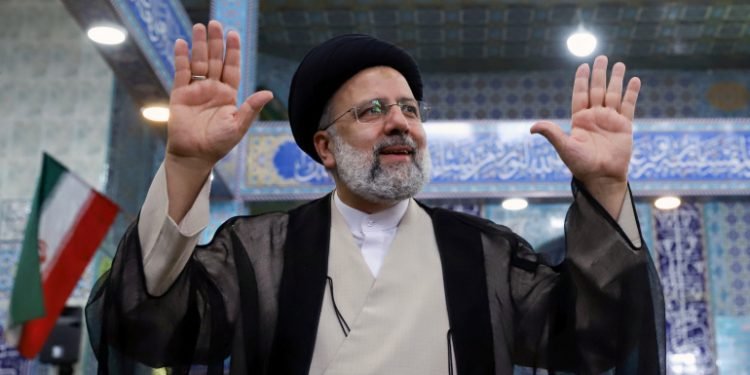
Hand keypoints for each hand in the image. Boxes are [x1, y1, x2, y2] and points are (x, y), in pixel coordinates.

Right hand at [167, 21, 272, 172]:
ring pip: (199, 62)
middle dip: (216, 41)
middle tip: (215, 23)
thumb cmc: (219, 143)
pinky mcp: (180, 94)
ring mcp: (196, 90)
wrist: (195, 155)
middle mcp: (213, 88)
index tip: (233, 34)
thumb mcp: (238, 125)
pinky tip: (181, 43)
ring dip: (199, 44)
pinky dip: (181, 58)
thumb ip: (251, 108)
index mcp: (228, 94)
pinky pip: (181, 72)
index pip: (231, 67)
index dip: (233, 51)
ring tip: (199, 27)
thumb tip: (268, 93)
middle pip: (215, 60)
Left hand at [530, 56, 639, 217]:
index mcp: (580, 120)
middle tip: (601, 57)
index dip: (581, 80)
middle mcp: (595, 117)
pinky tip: (634, 80)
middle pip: (597, 90)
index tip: (583, 65)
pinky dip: (631, 93)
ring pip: (613, 94)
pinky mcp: (624, 126)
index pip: (580, 94)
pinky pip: (628, 106)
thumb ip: (552, 133)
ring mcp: (610, 120)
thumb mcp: (565, 147)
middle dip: (599, 74)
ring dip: (616, 79)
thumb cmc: (582, 165)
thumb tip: (532, 127)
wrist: (602, 177)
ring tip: (619, 64)